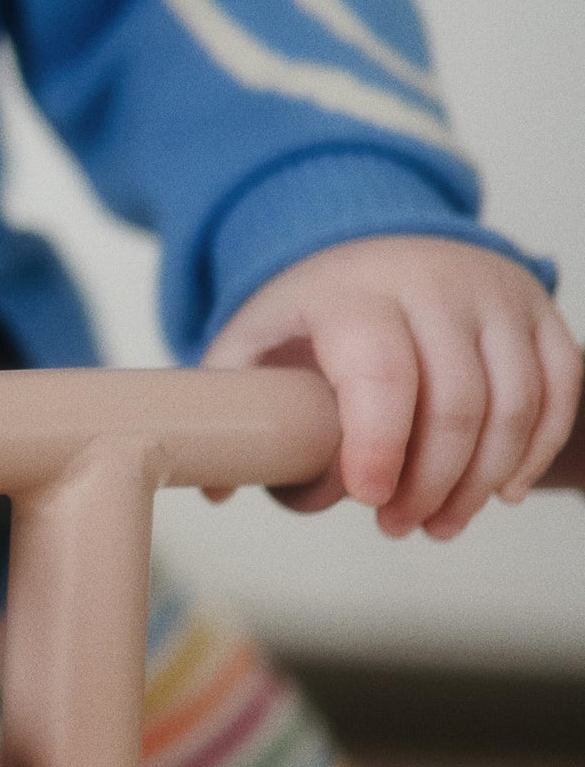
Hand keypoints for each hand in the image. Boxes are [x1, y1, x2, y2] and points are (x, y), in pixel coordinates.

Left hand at [202, 237, 580, 537]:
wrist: (369, 240)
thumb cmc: (310, 309)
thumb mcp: (252, 340)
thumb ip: (232, 406)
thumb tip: (215, 488)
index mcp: (353, 293)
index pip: (381, 371)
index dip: (379, 443)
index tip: (366, 497)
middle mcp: (433, 285)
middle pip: (456, 400)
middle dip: (430, 481)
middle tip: (397, 526)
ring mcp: (493, 295)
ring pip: (515, 401)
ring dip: (482, 479)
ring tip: (441, 523)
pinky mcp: (536, 311)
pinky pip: (561, 387)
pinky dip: (536, 448)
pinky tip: (502, 491)